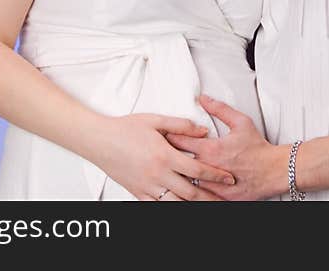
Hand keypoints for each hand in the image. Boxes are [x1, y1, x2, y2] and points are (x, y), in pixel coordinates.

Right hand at [92, 113, 233, 200]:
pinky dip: (172, 208)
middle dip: (211, 196)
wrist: (99, 141)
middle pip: (191, 192)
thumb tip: (203, 131)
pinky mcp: (138, 193)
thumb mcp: (155, 121)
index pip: (197, 170)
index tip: (228, 178)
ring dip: (194, 205)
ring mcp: (147, 187)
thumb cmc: (125, 129)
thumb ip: (181, 125)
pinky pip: (158, 206)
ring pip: (176, 203)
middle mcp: (157, 174)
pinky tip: (182, 206)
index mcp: (164, 155)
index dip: (216, 175)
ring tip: (208, 205)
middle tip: (225, 197)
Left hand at [166, 95, 285, 200]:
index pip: (180, 142)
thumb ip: (219, 109)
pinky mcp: (220, 198)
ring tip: (170, 171)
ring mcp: (214, 186)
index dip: (168, 137)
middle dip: (169, 158)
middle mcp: (210, 168)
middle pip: (178, 164)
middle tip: (160, 154)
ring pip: (187, 182)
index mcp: (212, 149)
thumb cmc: (258, 147)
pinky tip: (187, 188)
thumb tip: (203, 98)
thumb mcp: (241, 122)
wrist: (275, 170)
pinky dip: (193, 192)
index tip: (162, 136)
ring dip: (179, 176)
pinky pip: (200, 197)